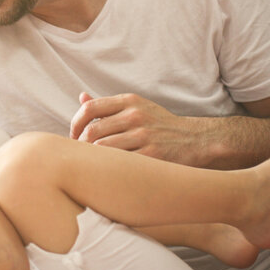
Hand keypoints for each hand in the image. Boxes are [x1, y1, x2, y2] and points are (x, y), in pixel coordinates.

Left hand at [69, 92, 203, 164]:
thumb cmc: (159, 125)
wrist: (195, 139)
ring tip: (93, 163)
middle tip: (82, 154)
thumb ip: (108, 106)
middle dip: (81, 145)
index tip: (74, 136)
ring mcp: (143, 135)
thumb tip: (81, 97)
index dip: (75, 124)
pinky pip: (120, 163)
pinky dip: (109, 168)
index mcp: (129, 101)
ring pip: (103, 148)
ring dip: (93, 158)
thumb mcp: (137, 107)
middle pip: (92, 131)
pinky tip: (108, 171)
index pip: (89, 108)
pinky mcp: (152, 155)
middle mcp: (135, 115)